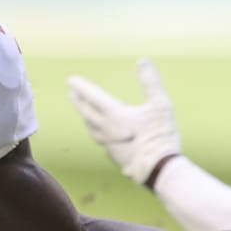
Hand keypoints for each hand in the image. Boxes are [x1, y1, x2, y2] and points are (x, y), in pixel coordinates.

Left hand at [66, 59, 180, 185]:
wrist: (159, 170)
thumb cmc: (160, 136)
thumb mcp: (160, 105)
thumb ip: (150, 82)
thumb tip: (142, 60)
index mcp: (115, 116)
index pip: (93, 97)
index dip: (82, 87)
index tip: (70, 80)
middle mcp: (107, 131)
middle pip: (87, 114)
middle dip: (78, 102)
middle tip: (70, 93)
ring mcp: (109, 146)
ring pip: (91, 129)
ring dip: (85, 118)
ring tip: (83, 113)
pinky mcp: (115, 157)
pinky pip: (101, 141)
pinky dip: (97, 132)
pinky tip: (102, 135)